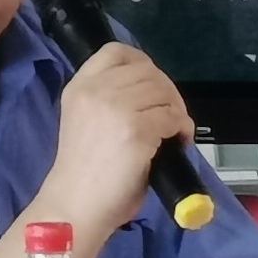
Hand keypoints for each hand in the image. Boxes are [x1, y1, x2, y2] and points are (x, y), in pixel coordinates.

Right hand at [32, 43, 196, 249]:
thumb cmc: (82, 173)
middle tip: (172, 115)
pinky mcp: (137, 130)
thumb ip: (110, 101)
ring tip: (176, 130)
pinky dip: (182, 127)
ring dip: (177, 109)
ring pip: (162, 91)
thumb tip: (151, 96)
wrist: (76, 205)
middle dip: (167, 91)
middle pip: (147, 70)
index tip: (154, 84)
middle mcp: (96, 90)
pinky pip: (172, 116)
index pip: (115, 51)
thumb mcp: (86, 121)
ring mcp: (117, 108)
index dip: (141, 62)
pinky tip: (178, 141)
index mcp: (79, 87)